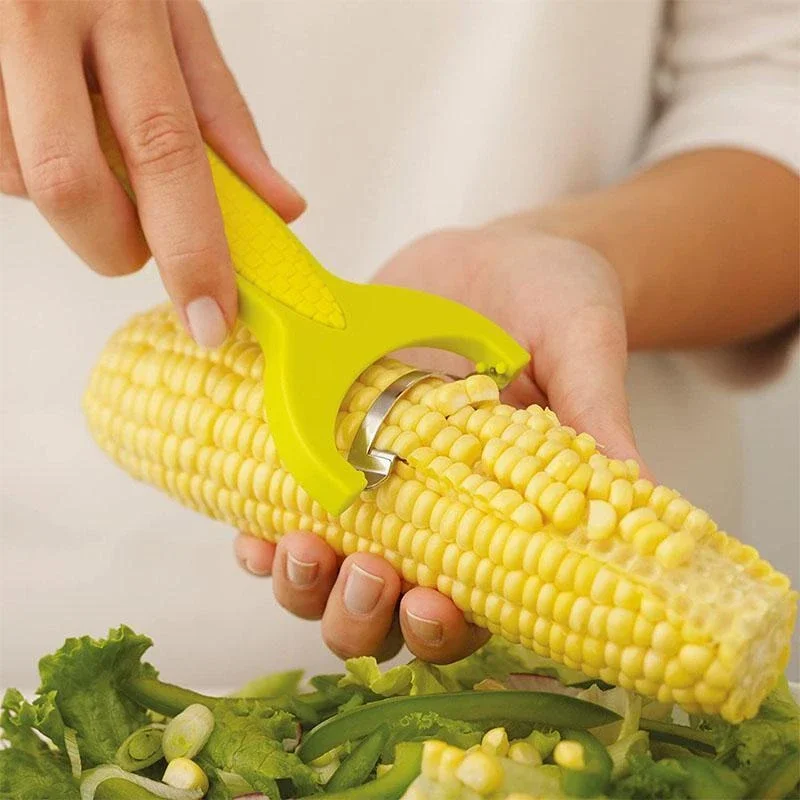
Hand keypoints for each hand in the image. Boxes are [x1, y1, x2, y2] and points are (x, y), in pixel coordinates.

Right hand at [0, 0, 303, 346]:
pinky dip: (17, 162)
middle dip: (114, 246)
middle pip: (70, 183)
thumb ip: (224, 118)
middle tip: (135, 243)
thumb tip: (281, 209)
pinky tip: (34, 115)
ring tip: (75, 134)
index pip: (166, 152)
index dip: (191, 251)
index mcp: (122, 4)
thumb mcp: (174, 17)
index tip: (211, 320)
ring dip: (60, 196)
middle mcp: (39, 13)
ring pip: (13, 177)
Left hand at [235, 223, 645, 662]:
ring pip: (323, 577)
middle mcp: (426, 519)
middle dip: (362, 615)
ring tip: (301, 547)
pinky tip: (253, 529)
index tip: (431, 601)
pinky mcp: (322, 447)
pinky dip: (260, 536)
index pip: (468, 607)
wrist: (493, 260)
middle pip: (381, 613)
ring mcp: (369, 488)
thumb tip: (641, 491)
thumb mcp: (583, 348)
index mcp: (495, 519)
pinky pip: (277, 510)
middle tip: (369, 573)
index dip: (445, 628)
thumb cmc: (554, 304)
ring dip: (304, 585)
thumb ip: (598, 416)